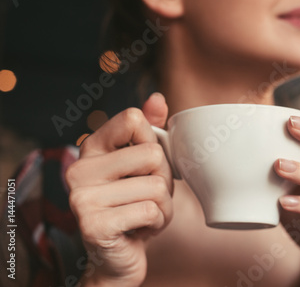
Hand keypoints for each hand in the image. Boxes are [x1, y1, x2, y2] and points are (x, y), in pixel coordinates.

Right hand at [65, 93, 173, 286]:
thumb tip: (157, 98)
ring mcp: (83, 198)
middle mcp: (79, 170)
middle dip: (164, 180)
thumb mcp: (143, 166)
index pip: (133, 119)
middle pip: (153, 155)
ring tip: (145, 214)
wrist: (118, 257)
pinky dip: (158, 223)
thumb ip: (148, 131)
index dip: (154, 143)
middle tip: (148, 196)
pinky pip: (152, 211)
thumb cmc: (134, 205)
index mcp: (91, 149)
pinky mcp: (94, 226)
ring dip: (164, 206)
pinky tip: (141, 229)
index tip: (145, 165)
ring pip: (157, 187)